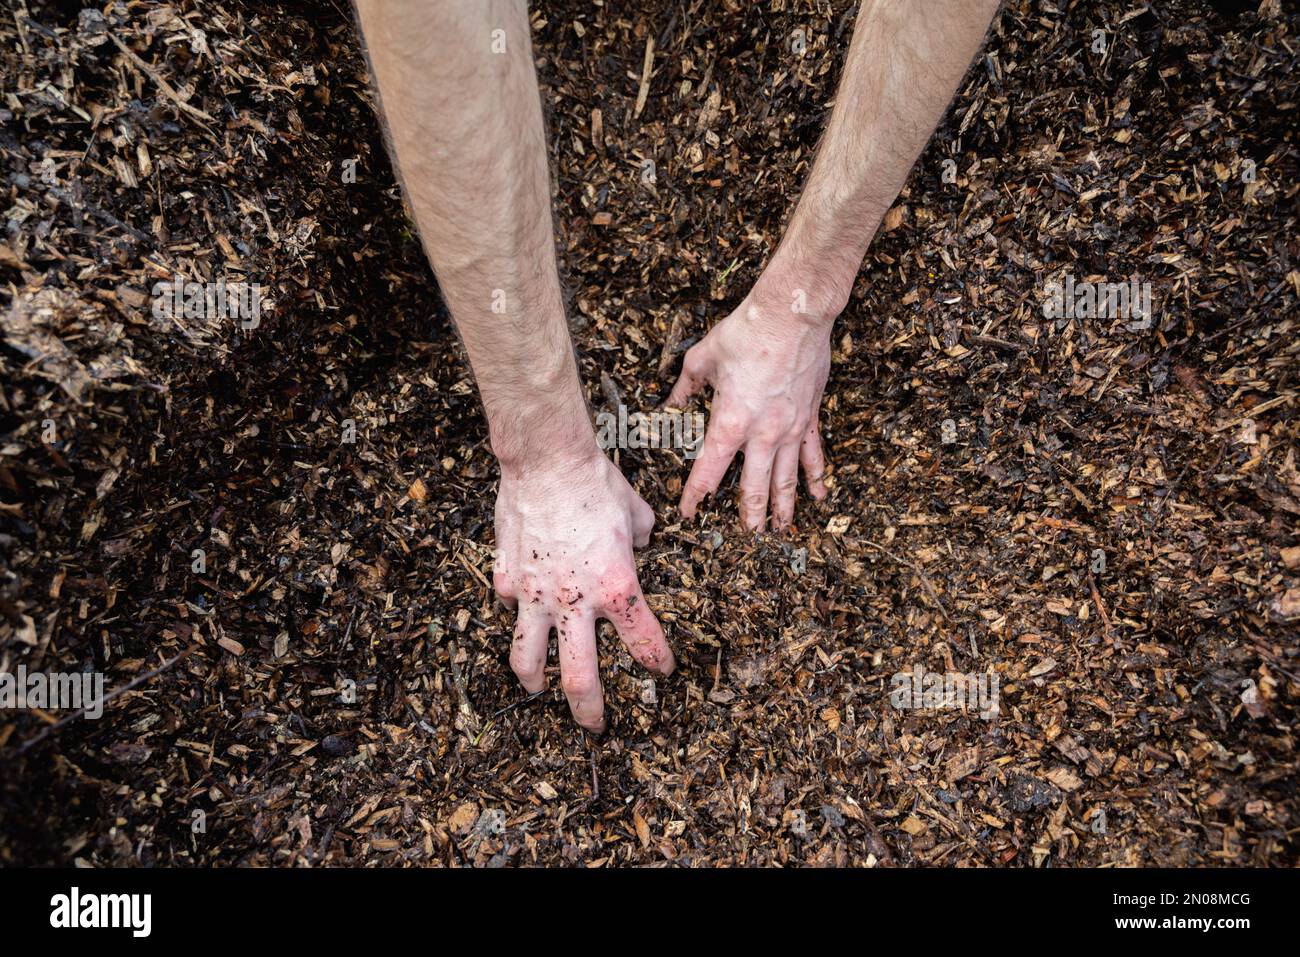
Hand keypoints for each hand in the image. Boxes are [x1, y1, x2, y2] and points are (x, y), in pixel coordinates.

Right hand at [492, 446, 674, 731]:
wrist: (547, 459)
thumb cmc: (596, 482)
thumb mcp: (636, 512)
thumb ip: (644, 536)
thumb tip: (644, 542)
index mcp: (618, 588)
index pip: (644, 642)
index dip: (657, 661)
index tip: (662, 671)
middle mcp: (576, 602)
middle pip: (581, 678)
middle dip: (590, 711)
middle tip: (596, 727)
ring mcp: (535, 594)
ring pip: (528, 658)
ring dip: (536, 680)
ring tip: (540, 690)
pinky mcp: (506, 578)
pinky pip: (509, 606)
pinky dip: (516, 612)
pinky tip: (520, 611)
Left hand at [667, 279, 835, 530]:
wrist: (793, 314)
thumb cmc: (746, 331)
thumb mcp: (702, 359)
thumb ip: (685, 388)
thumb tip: (670, 403)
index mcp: (730, 422)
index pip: (709, 471)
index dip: (696, 495)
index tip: (689, 511)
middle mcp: (763, 434)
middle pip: (754, 487)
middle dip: (748, 515)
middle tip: (745, 536)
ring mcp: (791, 429)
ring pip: (786, 479)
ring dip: (783, 508)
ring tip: (780, 531)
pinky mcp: (810, 417)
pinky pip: (814, 455)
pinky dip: (816, 478)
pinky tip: (819, 497)